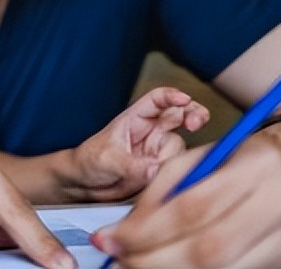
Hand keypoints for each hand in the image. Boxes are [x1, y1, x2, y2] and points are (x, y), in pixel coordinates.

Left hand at [68, 87, 207, 201]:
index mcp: (135, 119)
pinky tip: (165, 178)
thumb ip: (131, 165)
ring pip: (180, 147)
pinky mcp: (160, 170)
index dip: (173, 96)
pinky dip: (177, 172)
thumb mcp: (106, 159)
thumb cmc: (90, 161)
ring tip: (156, 170)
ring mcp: (158, 151)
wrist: (84, 185)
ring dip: (175, 157)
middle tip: (196, 123)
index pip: (158, 100)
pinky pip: (176, 169)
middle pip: (181, 115)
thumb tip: (154, 169)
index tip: (185, 100)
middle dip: (194, 115)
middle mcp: (151, 132)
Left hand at [91, 131, 280, 267]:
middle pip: (206, 249)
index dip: (144, 230)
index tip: (109, 239)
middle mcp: (280, 206)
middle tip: (118, 261)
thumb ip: (164, 189)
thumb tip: (125, 229)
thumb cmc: (247, 162)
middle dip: (153, 260)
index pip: (191, 207)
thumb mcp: (204, 158)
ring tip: (138, 268)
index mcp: (256, 169)